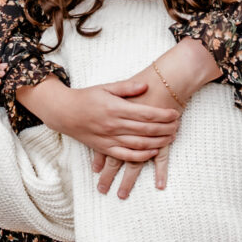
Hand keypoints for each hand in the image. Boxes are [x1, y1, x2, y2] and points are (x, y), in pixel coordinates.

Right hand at [23, 77, 179, 163]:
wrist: (64, 112)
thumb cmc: (86, 97)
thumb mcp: (106, 87)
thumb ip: (127, 87)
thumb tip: (145, 85)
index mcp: (115, 108)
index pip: (146, 113)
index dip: (163, 115)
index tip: (175, 113)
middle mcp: (113, 125)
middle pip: (146, 129)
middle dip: (165, 128)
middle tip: (178, 125)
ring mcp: (109, 138)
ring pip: (139, 144)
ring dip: (158, 142)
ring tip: (171, 137)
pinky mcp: (104, 148)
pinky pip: (126, 155)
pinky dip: (141, 155)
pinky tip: (153, 152)